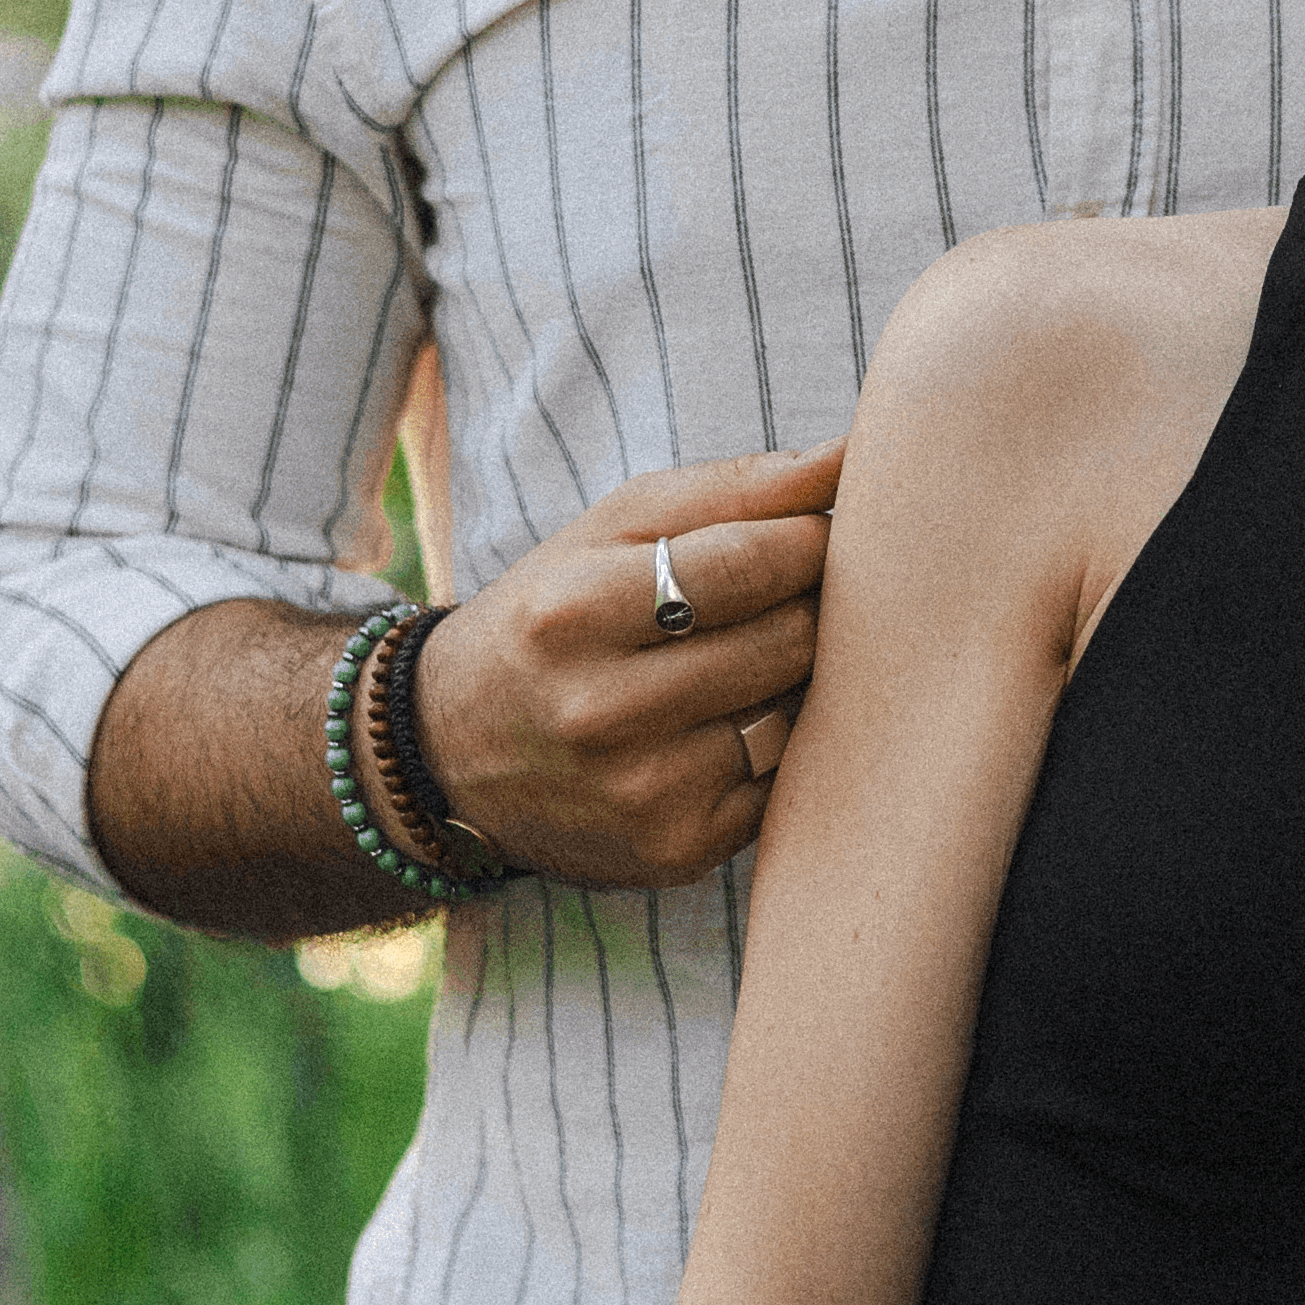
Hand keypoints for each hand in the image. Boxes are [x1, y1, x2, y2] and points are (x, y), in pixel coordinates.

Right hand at [414, 443, 844, 888]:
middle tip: (796, 594)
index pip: (756, 560)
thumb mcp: (614, 528)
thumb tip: (852, 455)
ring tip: (757, 656)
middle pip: (791, 637)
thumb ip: (740, 487)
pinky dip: (782, 744)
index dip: (813, 538)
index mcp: (576, 611)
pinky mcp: (678, 849)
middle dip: (814, 604)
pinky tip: (734, 725)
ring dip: (803, 675)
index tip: (819, 532)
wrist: (452, 758)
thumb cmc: (553, 615)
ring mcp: (643, 791)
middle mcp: (603, 710)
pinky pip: (785, 778)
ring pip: (798, 709)